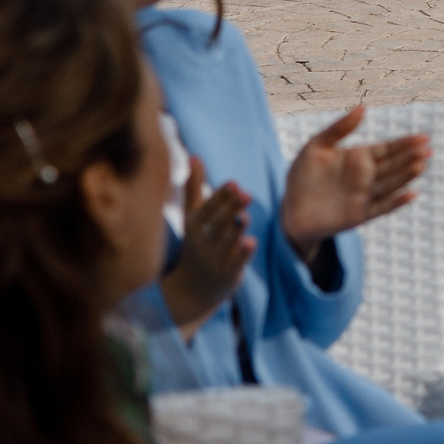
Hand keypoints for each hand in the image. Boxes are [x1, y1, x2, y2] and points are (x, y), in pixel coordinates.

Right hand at [161, 154, 254, 334]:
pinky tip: (251, 242)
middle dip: (230, 209)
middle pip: (218, 223)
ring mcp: (215, 258)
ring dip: (235, 230)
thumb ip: (194, 186)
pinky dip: (242, 253)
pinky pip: (236, 262)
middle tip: (245, 194)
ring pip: (226, 242)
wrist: (192, 287)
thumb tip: (195, 155)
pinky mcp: (228, 273)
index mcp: (195, 225)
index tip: (233, 183)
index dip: (220, 197)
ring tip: (244, 217)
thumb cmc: (197, 242)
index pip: (207, 209)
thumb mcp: (193, 216)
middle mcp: (203, 241)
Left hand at [282, 105, 426, 254]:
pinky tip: (411, 195)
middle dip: (411, 157)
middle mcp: (366, 176)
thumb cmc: (302, 177)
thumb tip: (363, 107)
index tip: (423, 137)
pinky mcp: (359, 215)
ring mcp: (364, 196)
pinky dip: (396, 202)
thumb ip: (339, 128)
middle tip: (428, 149)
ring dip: (406, 176)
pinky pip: (381, 207)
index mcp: (358, 158)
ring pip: (391, 184)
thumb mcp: (315, 146)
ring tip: (421, 165)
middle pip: (393, 164)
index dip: (404, 143)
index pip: (387, 148)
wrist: (290, 211)